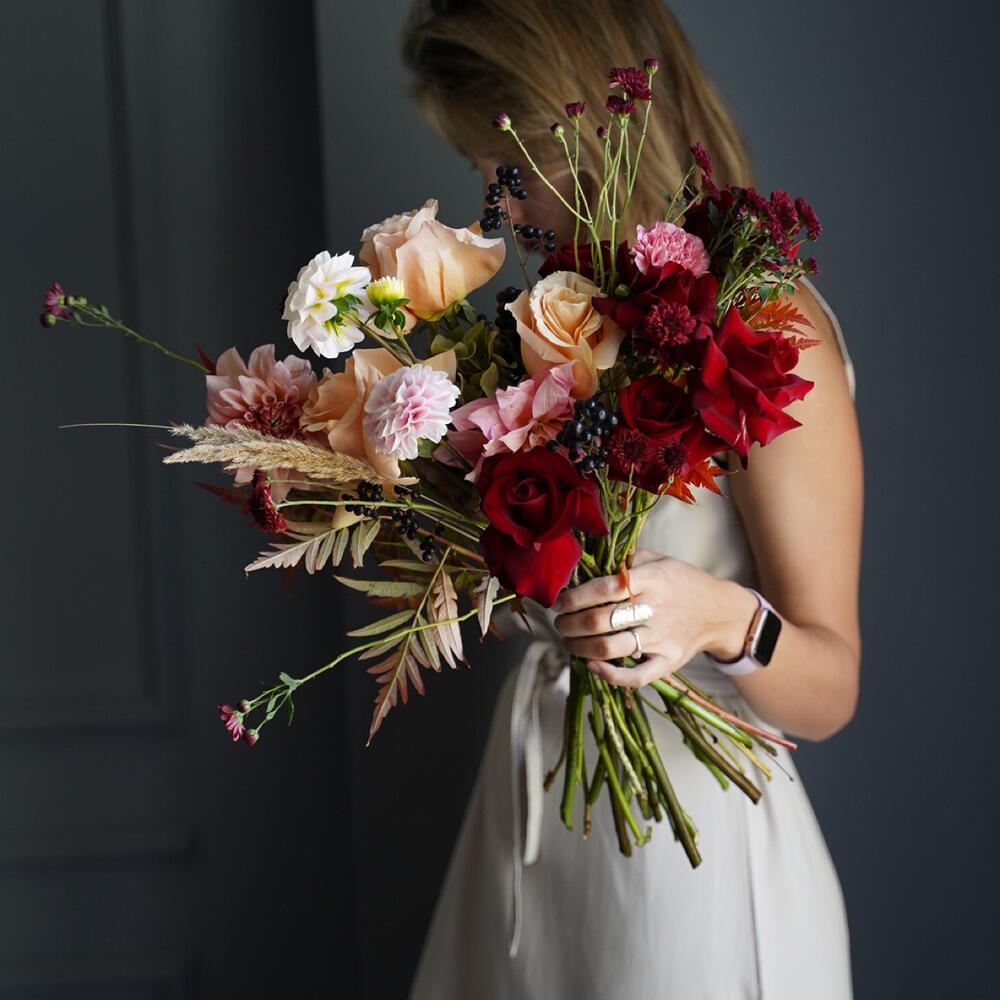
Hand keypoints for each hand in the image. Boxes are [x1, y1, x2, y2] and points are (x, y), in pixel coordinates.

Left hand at [551, 548, 758, 687]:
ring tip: (568, 641)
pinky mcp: (667, 662)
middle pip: (600, 620)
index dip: (574, 597)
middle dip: (569, 624)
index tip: (558, 602)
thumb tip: (584, 563)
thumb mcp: (656, 559)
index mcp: (651, 579)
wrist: (719, 610)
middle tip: (559, 623)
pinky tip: (591, 666)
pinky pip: (636, 676)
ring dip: (579, 647)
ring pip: (609, 648)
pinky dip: (609, 675)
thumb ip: (623, 560)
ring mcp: (661, 638)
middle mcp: (655, 608)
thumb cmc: (680, 581)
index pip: (603, 588)